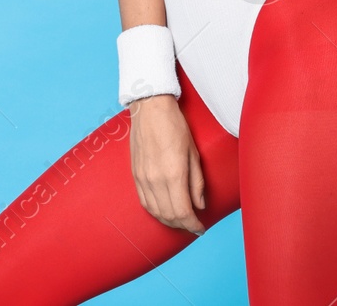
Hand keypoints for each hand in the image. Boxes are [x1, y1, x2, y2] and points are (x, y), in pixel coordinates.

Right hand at [127, 94, 206, 233]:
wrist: (150, 108)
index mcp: (173, 174)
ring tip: (180, 221)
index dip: (193, 225)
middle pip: (169, 216)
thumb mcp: (193, 153)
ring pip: (155, 212)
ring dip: (169, 221)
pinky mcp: (135, 174)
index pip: (183, 212)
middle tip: (194, 225)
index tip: (201, 228)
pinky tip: (164, 211)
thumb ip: (197, 182)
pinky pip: (144, 202)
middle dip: (183, 225)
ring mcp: (143, 178)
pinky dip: (155, 211)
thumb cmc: (175, 126)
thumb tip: (200, 205)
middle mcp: (155, 180)